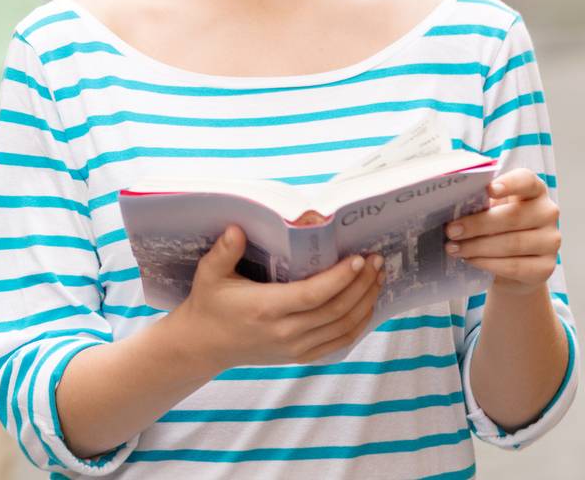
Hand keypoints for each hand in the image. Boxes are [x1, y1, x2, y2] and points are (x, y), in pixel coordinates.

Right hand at [169, 226, 383, 371]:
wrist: (205, 344)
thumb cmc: (209, 303)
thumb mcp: (209, 274)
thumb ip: (224, 251)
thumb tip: (237, 228)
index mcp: (266, 308)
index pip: (313, 295)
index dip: (339, 278)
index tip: (358, 259)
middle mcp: (285, 332)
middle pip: (336, 310)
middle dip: (362, 284)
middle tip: (377, 260)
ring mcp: (296, 347)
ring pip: (343, 327)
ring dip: (366, 302)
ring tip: (378, 277)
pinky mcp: (301, 356)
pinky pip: (339, 342)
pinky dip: (359, 323)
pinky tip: (367, 303)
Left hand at [444, 168, 560, 295]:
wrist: (514, 264)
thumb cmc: (497, 225)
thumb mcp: (489, 208)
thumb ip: (478, 201)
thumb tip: (450, 204)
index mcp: (534, 190)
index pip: (526, 181)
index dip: (509, 184)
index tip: (489, 189)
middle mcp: (547, 213)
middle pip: (513, 217)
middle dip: (477, 224)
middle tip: (451, 230)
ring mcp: (550, 241)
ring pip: (512, 243)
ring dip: (478, 247)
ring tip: (454, 248)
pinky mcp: (546, 267)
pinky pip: (515, 266)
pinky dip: (488, 264)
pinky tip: (471, 260)